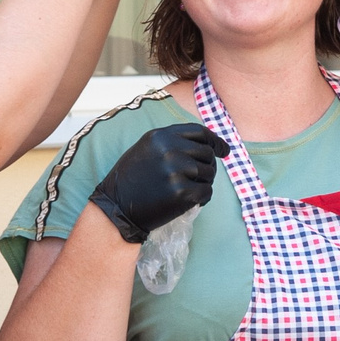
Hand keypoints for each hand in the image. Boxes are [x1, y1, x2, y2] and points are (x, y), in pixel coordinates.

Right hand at [90, 124, 225, 243]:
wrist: (116, 208)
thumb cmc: (131, 180)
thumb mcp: (146, 149)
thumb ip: (172, 142)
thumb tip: (208, 144)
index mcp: (160, 136)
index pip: (199, 132)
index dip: (215, 141)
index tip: (223, 150)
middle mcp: (169, 150)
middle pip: (206, 153)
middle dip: (209, 166)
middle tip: (200, 178)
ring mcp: (175, 171)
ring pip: (209, 173)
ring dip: (204, 182)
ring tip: (189, 190)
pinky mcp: (180, 193)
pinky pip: (207, 192)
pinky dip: (203, 198)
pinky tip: (190, 201)